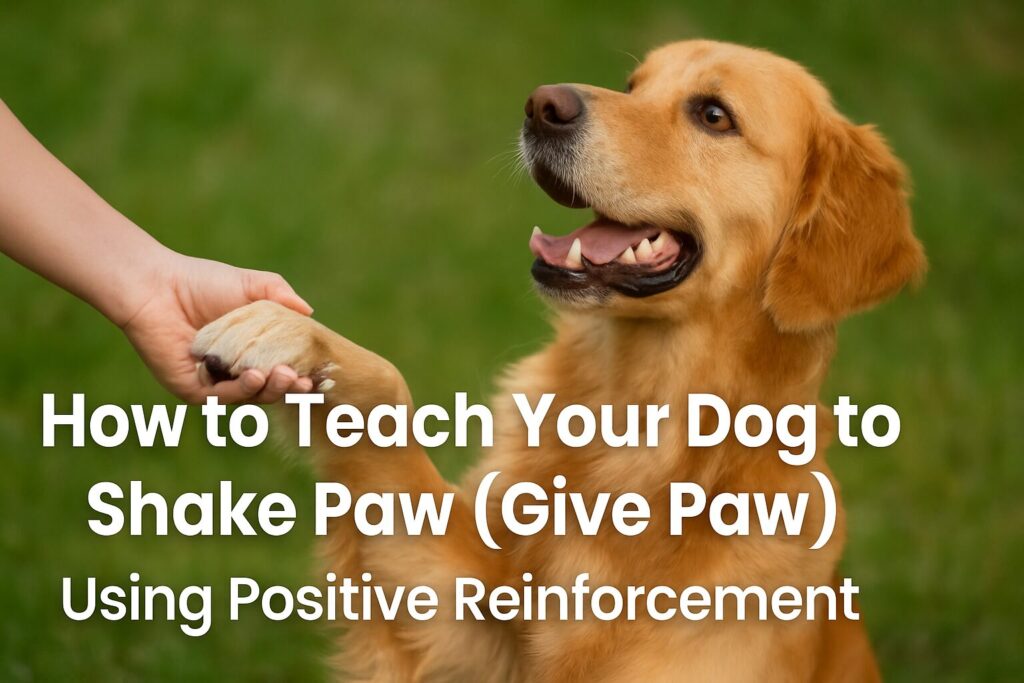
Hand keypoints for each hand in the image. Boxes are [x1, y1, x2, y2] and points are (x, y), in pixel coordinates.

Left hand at [121, 251, 314, 402]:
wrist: (156, 286)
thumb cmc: (200, 283)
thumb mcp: (252, 285)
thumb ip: (281, 295)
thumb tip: (309, 312)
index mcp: (249, 351)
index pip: (280, 369)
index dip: (299, 374)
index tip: (315, 373)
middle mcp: (233, 371)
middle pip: (268, 390)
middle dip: (288, 388)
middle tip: (301, 380)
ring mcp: (213, 383)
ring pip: (248, 398)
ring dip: (270, 390)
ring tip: (283, 374)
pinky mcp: (191, 389)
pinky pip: (220, 399)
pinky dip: (241, 391)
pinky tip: (255, 376)